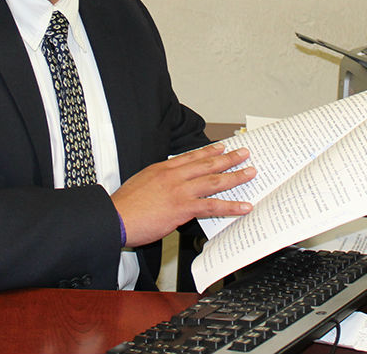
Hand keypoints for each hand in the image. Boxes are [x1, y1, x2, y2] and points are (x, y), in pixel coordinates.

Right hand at [112, 144, 255, 247]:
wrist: (116, 218)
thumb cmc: (124, 206)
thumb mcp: (141, 182)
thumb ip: (158, 181)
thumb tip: (169, 186)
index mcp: (162, 168)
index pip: (191, 156)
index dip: (209, 151)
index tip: (221, 147)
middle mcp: (173, 176)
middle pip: (207, 164)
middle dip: (229, 158)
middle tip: (244, 153)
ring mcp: (180, 191)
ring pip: (214, 181)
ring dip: (235, 176)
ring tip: (250, 173)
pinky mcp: (183, 208)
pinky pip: (212, 206)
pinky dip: (231, 206)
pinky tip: (243, 206)